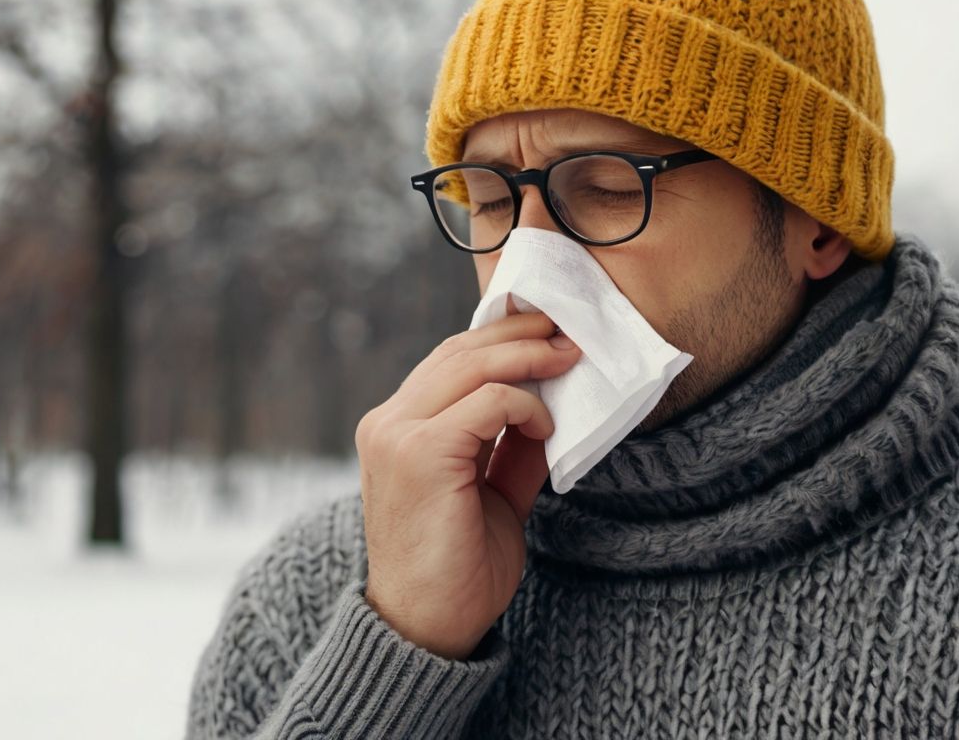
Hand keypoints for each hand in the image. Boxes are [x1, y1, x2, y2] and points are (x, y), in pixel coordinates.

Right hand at [354, 307, 580, 659]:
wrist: (428, 628)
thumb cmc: (458, 568)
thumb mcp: (492, 491)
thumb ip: (510, 446)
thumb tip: (548, 403)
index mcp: (397, 428)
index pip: (450, 361)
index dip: (501, 338)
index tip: (549, 332)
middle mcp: (388, 422)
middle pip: (460, 351)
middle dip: (520, 332)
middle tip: (567, 330)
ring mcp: (397, 434)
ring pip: (472, 364)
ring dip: (528, 356)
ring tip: (569, 357)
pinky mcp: (420, 452)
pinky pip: (488, 401)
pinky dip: (525, 405)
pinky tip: (546, 428)